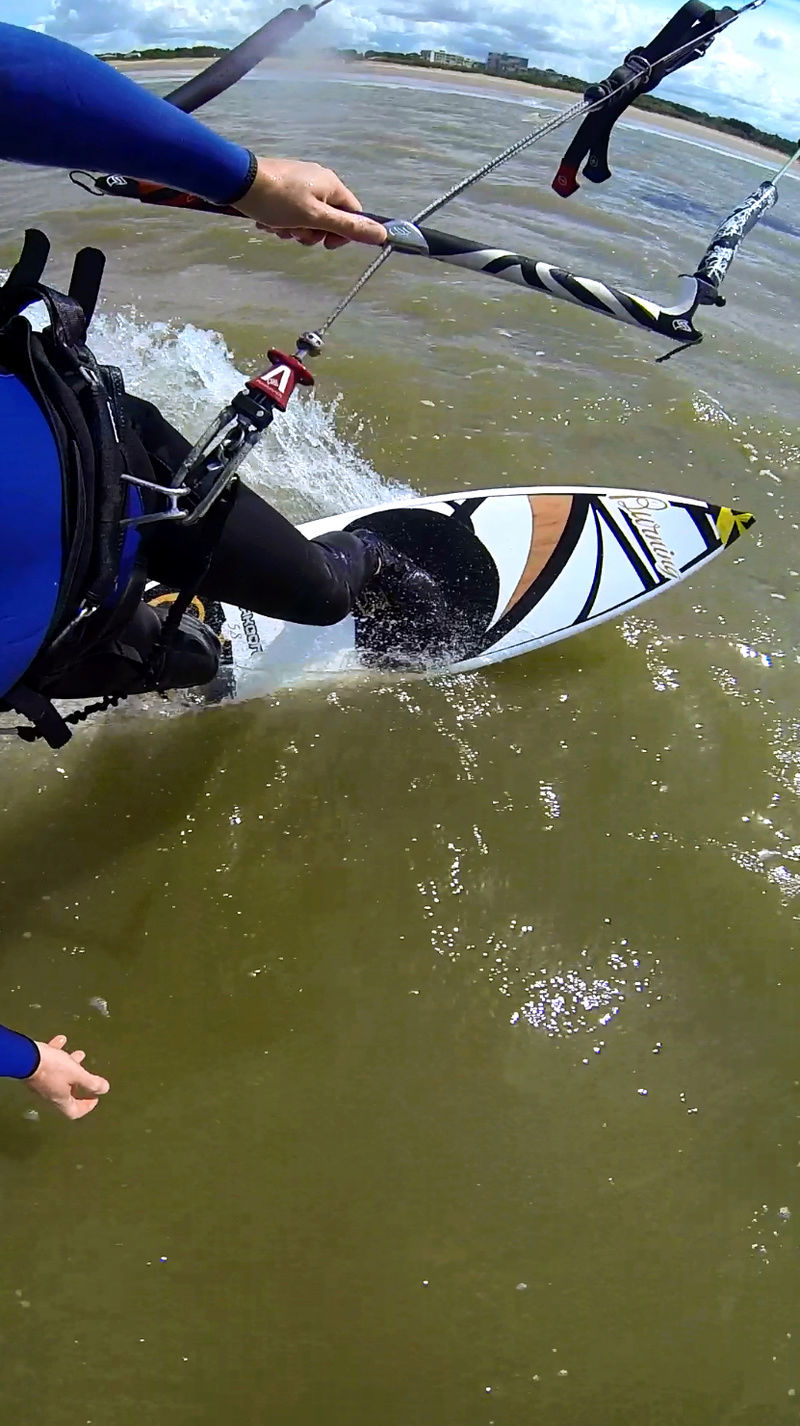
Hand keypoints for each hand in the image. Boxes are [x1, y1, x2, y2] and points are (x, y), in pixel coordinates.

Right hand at [28, 1035, 109, 1119]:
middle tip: (87, 1075)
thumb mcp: (77, 1074)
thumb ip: (91, 1082)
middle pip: (67, 1094)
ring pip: (59, 1077)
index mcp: (61, 1098)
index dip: (87, 1106)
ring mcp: (42, 1083)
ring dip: (70, 1066)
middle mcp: (51, 1093)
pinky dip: (56, 1054)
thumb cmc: (53, 1067)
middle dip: (79, 1083)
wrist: (26, 1056)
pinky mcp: (36, 1071)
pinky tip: (60, 1040)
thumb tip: (104, 1089)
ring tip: (79, 1054)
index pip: (75, 1112)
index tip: (95, 1096)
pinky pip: (49, 1064)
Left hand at [236, 157, 386, 248]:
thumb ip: (347, 227)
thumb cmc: (279, 200)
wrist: (238, 181)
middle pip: (328, 219)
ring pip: (306, 219)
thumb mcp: (315, 217)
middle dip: (311, 233)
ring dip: (293, 229)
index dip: (342, 234)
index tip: (324, 244)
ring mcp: (299, 183)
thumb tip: (381, 234)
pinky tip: (267, 221)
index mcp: (332, 185)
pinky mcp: (281, 187)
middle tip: (295, 233)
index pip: (353, 215)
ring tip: (277, 226)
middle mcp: (319, 181)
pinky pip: (289, 212)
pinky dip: (281, 221)